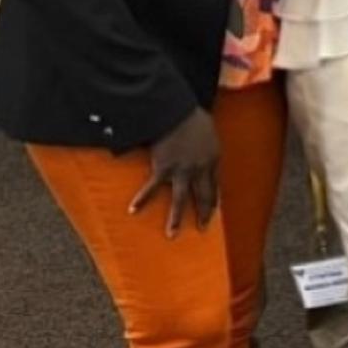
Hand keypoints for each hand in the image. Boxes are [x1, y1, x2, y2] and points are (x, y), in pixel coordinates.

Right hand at [129, 106, 219, 237]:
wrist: (178, 112)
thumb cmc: (193, 117)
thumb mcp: (209, 132)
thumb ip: (206, 145)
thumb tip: (204, 149)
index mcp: (213, 159)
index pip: (215, 185)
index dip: (214, 200)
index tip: (215, 212)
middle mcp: (200, 169)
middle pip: (203, 196)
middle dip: (204, 214)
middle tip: (203, 229)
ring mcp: (182, 170)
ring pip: (181, 200)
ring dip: (176, 219)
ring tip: (172, 235)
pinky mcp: (163, 168)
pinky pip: (152, 188)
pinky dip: (142, 199)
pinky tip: (133, 210)